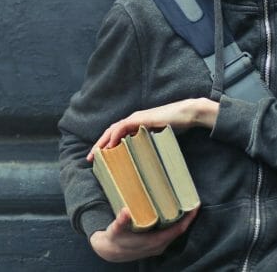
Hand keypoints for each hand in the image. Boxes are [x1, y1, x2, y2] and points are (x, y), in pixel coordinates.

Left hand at [87, 98, 218, 160]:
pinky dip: (115, 135)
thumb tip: (144, 161)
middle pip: (110, 132)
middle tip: (90, 158)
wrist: (185, 115)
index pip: (116, 135)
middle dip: (99, 145)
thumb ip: (149, 144)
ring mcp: (136, 118)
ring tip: (96, 153)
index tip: (99, 158)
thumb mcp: (158, 138)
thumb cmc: (175, 126)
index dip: (106, 145)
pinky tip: (111, 145)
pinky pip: (123, 127)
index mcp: (135, 125)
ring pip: (113, 129)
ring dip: (103, 141)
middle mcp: (132, 120)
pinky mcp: (141, 119)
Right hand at [90, 206, 198, 262]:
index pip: (177, 230)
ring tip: (183, 203)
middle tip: (190, 199)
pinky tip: (172, 212)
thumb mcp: (116, 230)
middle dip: (186, 216)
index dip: (187, 219)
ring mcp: (157, 245)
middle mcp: (159, 245)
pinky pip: (169, 232)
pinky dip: (173, 222)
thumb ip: (121, 221)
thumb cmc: (115, 239)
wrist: (110, 252)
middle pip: (179, 230)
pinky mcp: (154, 243)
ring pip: (174, 231)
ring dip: (180, 219)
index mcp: (154, 241)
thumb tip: (125, 211)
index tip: (194, 206)